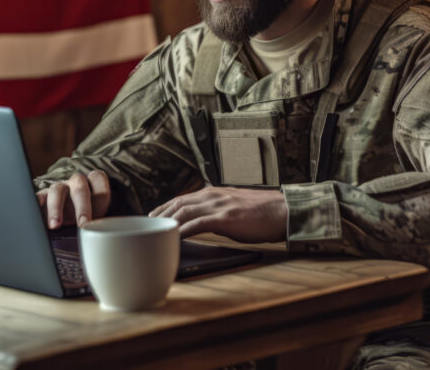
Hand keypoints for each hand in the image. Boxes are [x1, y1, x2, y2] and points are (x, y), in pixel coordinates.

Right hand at [36, 170, 110, 228]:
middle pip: (80, 188)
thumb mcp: (96, 219)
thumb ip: (101, 222)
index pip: (98, 179)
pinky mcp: (42, 198)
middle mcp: (74, 184)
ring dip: (56, 208)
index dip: (101, 192)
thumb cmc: (85, 220)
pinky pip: (37, 197)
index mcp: (91, 186)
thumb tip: (103, 236)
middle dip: (82, 206)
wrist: (65, 223)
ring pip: (56, 191)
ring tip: (55, 225)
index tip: (100, 212)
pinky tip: (35, 215)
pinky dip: (36, 204)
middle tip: (83, 224)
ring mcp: (57, 190)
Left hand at [148, 186, 287, 242]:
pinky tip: (174, 237)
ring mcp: (218, 205)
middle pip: (178, 203)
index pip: (183, 198)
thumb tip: (205, 220)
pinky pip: (197, 223)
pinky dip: (183, 230)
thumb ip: (218, 210)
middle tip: (147, 226)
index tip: (153, 216)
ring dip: (167, 222)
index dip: (165, 207)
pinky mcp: (225, 218)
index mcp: (214, 192)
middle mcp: (213, 195)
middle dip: (160, 214)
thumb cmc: (261, 213)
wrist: (282, 211)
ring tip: (155, 232)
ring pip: (184, 211)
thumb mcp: (234, 206)